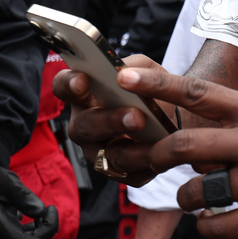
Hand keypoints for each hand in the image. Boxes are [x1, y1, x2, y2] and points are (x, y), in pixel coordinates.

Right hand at [52, 54, 172, 186]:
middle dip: (109, 120)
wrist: (173, 117)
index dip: (68, 85)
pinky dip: (144, 159)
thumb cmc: (150, 90)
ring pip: (104, 154)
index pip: (64, 88)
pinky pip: (128, 172)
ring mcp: (98, 151)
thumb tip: (126, 73)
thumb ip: (135, 66)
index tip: (82, 80)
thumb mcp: (146, 69)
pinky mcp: (119, 172)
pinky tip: (158, 150)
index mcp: (84, 96)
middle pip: (85, 126)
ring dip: (128, 144)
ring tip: (146, 127)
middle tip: (135, 114)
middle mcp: (85, 125)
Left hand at [117, 66, 237, 238]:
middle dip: (159, 155)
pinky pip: (217, 224)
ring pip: (197, 190)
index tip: (125, 73)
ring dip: (186, 196)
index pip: (199, 92)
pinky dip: (206, 224)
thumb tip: (193, 138)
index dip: (157, 83)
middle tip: (155, 159)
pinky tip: (214, 219)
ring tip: (196, 196)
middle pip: (186, 144)